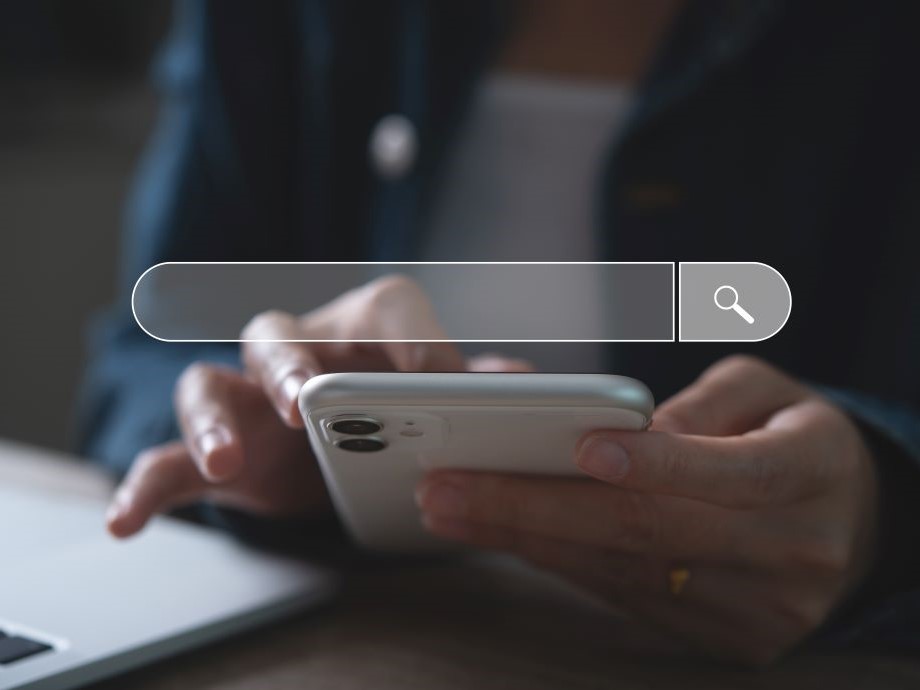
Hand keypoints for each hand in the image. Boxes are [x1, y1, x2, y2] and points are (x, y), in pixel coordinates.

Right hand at [108, 274, 531, 537]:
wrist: (335, 449)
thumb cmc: (386, 413)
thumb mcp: (431, 402)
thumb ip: (468, 389)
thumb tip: (523, 383)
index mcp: (359, 330)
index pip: (384, 309)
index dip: (411, 338)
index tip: (435, 380)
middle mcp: (294, 351)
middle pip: (277, 335)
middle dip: (290, 365)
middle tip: (305, 400)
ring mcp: (245, 398)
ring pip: (209, 385)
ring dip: (213, 421)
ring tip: (226, 459)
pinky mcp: (212, 448)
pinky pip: (164, 459)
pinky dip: (144, 487)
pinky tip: (127, 521)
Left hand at [416, 356, 879, 664]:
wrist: (847, 525)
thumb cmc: (794, 438)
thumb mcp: (771, 393)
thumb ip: (707, 402)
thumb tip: (631, 427)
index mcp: (813, 473)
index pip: (730, 473)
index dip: (655, 461)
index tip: (578, 446)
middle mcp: (790, 552)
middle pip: (652, 532)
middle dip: (538, 508)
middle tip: (448, 485)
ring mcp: (760, 608)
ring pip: (625, 570)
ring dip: (528, 539)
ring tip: (451, 507)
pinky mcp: (727, 638)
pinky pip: (626, 597)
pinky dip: (559, 563)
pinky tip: (503, 534)